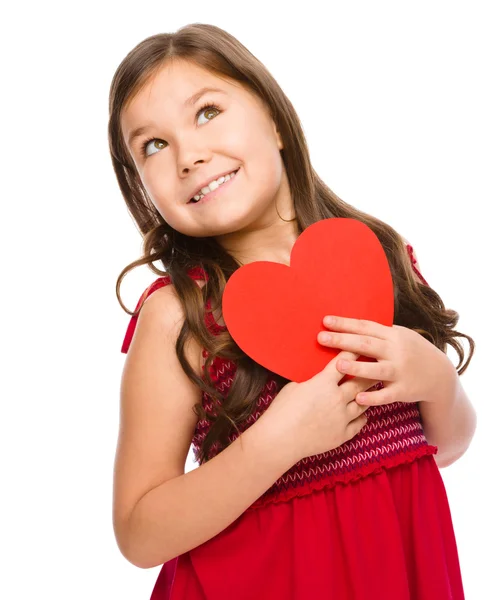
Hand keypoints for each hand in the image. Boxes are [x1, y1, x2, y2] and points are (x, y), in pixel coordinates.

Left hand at [317, 315, 446, 406]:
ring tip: (338, 365)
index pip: (365, 327)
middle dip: (343, 341)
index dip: (345, 323)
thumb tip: (348, 324)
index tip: (325, 321)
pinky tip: (358, 397)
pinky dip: (373, 396)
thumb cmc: (411, 352)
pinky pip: (386, 395)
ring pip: (376, 370)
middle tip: (321, 338)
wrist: (439, 375)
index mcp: (392, 336)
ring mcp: (400, 372)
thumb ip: (376, 333)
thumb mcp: (399, 336)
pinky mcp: (403, 391)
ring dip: (357, 367)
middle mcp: (396, 352)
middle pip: (367, 345)